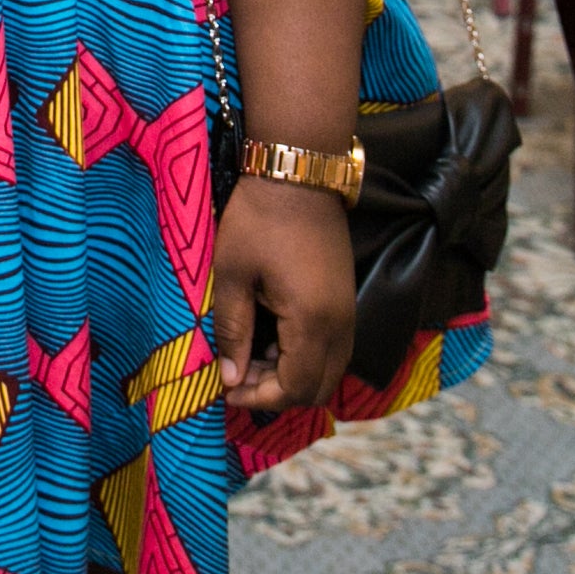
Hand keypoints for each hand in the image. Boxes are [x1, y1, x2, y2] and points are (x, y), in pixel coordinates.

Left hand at [211, 174, 352, 414]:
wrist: (299, 174)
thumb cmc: (258, 221)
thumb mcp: (232, 275)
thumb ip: (232, 331)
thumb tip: (231, 379)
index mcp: (312, 323)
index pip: (295, 389)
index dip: (260, 399)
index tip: (227, 391)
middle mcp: (340, 326)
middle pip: (317, 389)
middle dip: (277, 393)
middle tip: (237, 376)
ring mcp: (348, 313)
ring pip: (328, 370)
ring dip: (292, 375)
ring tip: (250, 356)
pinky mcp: (345, 300)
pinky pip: (332, 348)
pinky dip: (305, 356)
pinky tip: (271, 337)